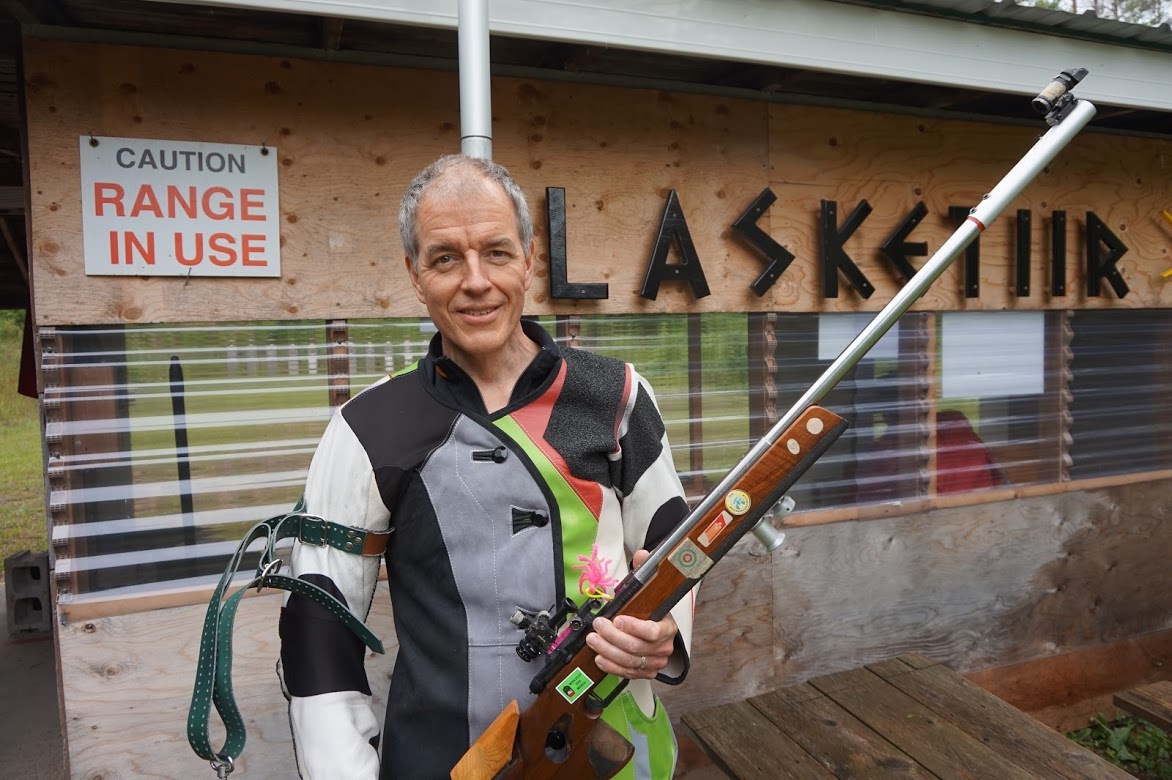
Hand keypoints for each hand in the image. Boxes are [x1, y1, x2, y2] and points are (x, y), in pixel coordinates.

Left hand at [584, 550, 677, 679]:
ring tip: (593, 640)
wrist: (661, 632)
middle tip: (597, 626)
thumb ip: (646, 571)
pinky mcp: (645, 672)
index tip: (618, 619)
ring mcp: (655, 661)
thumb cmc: (653, 611)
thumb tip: (642, 555)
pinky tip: (599, 657)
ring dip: (608, 651)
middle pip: (636, 647)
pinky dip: (611, 666)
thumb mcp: (651, 590)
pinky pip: (627, 673)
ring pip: (629, 661)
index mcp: (667, 626)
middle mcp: (663, 647)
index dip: (635, 627)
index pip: (653, 631)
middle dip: (612, 637)